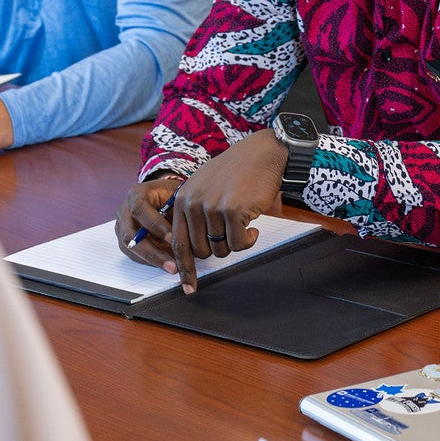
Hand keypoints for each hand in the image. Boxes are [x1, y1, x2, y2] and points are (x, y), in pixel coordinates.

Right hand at [115, 175, 185, 265]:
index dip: (155, 225)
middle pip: (130, 235)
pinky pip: (135, 256)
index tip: (173, 238)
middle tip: (173, 265)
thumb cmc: (171, 195)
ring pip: (131, 249)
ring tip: (174, 268)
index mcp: (136, 194)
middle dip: (153, 253)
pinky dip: (151, 262)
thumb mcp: (176, 196)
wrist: (163, 196)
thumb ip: (177, 212)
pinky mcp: (125, 242)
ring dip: (153, 261)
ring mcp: (122, 228)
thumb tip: (187, 236)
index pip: (139, 210)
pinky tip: (167, 265)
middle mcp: (124, 211)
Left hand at [127, 130, 286, 293]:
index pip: (177, 243)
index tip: (189, 287)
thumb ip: (194, 214)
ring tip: (243, 221)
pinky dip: (249, 240)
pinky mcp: (232, 211)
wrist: (262, 153)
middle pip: (201, 251)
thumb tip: (193, 251)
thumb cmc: (237, 172)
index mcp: (182, 198)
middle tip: (232, 232)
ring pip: (220, 249)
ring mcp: (211, 207)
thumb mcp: (205, 187)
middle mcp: (192, 203)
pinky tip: (253, 225)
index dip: (184, 269)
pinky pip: (239, 244)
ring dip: (235, 241)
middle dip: (219, 248)